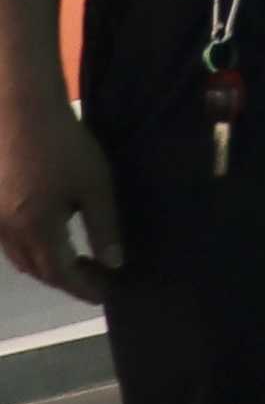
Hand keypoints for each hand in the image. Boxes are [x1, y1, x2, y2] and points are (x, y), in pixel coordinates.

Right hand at [0, 91, 121, 302]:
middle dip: (66, 280)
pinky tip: (49, 240)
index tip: (107, 293)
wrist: (21, 110)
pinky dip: (30, 250)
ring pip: (19, 258)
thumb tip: (114, 262)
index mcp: (35, 229)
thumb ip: (103, 227)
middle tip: (97, 279)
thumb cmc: (64, 145)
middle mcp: (8, 231)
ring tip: (78, 264)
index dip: (84, 287)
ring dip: (46, 267)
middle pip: (37, 270)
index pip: (61, 274)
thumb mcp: (95, 185)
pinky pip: (8, 242)